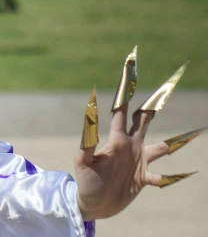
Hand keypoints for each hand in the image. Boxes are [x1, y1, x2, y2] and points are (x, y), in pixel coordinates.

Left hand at [74, 49, 197, 220]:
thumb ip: (88, 140)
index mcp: (117, 140)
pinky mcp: (143, 179)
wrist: (91, 204)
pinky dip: (174, 176)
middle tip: (165, 88)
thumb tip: (89, 114)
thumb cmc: (85, 181)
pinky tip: (188, 172)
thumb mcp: (84, 161)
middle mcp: (130, 146)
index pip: (121, 110)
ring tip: (192, 133)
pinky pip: (163, 177)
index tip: (130, 72)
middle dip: (153, 104)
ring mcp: (138, 162)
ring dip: (174, 142)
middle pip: (144, 120)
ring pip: (161, 147)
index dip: (125, 92)